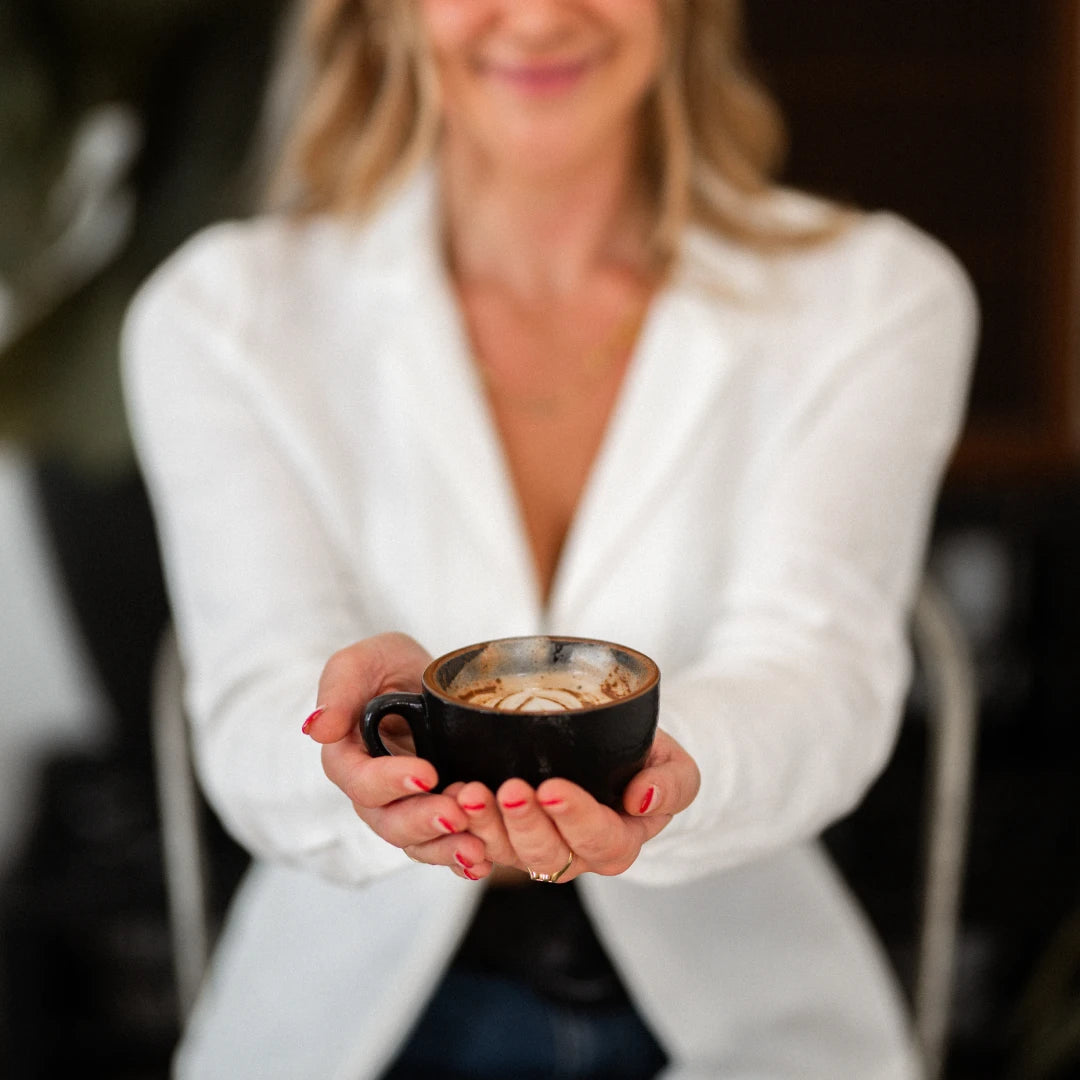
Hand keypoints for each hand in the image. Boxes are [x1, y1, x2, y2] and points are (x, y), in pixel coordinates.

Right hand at [304, 633, 490, 878]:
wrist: (426, 679)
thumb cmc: (387, 667)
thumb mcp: (363, 662)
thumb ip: (339, 688)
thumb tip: (316, 728)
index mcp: (348, 756)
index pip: (358, 780)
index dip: (388, 782)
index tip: (426, 773)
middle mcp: (375, 791)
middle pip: (388, 821)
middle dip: (422, 822)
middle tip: (456, 814)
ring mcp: (407, 806)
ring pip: (416, 842)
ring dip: (445, 849)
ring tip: (477, 849)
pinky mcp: (437, 812)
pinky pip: (443, 845)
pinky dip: (462, 857)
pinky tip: (485, 862)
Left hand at [454, 729, 699, 882]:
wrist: (616, 757)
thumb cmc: (647, 761)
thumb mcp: (677, 766)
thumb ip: (671, 784)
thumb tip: (642, 799)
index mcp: (617, 843)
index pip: (598, 839)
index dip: (574, 818)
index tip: (553, 788)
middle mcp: (573, 856)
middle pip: (546, 854)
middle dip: (524, 822)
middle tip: (508, 787)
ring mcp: (533, 848)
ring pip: (506, 852)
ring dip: (485, 824)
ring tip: (468, 793)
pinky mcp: (502, 834)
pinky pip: (478, 841)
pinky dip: (461, 825)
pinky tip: (448, 798)